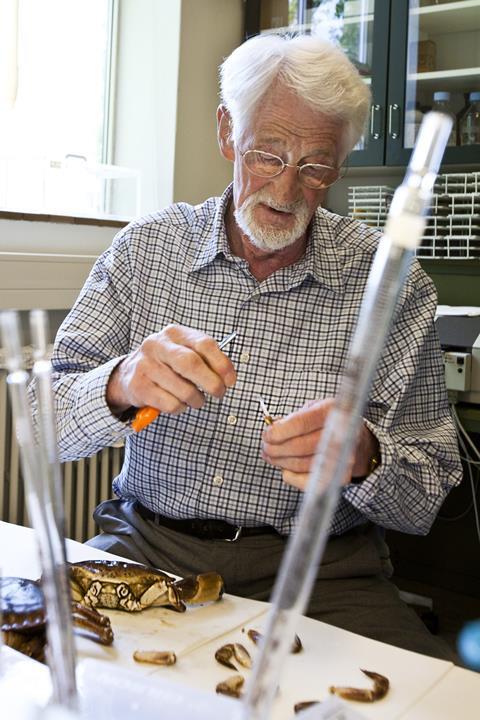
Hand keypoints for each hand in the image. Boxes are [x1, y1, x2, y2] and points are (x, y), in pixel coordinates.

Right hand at [106, 324, 236, 415]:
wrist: (128, 373)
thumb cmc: (165, 364)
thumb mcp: (183, 351)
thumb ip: (205, 359)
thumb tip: (227, 378)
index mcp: (174, 333)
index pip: (205, 344)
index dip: (222, 364)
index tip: (230, 381)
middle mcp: (158, 345)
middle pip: (192, 364)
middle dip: (211, 383)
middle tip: (219, 393)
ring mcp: (146, 365)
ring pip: (183, 389)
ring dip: (196, 400)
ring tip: (196, 400)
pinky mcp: (139, 386)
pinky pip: (170, 404)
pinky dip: (180, 408)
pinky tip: (177, 403)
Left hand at [261, 398, 378, 490]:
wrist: (358, 442)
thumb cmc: (329, 423)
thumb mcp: (313, 409)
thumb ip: (292, 418)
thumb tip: (271, 427)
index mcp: (333, 411)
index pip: (301, 423)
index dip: (279, 431)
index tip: (267, 434)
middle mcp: (341, 435)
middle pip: (299, 446)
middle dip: (275, 448)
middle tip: (265, 446)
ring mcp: (343, 458)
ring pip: (301, 465)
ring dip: (280, 462)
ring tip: (270, 456)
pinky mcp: (341, 477)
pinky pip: (308, 481)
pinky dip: (291, 476)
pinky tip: (285, 469)